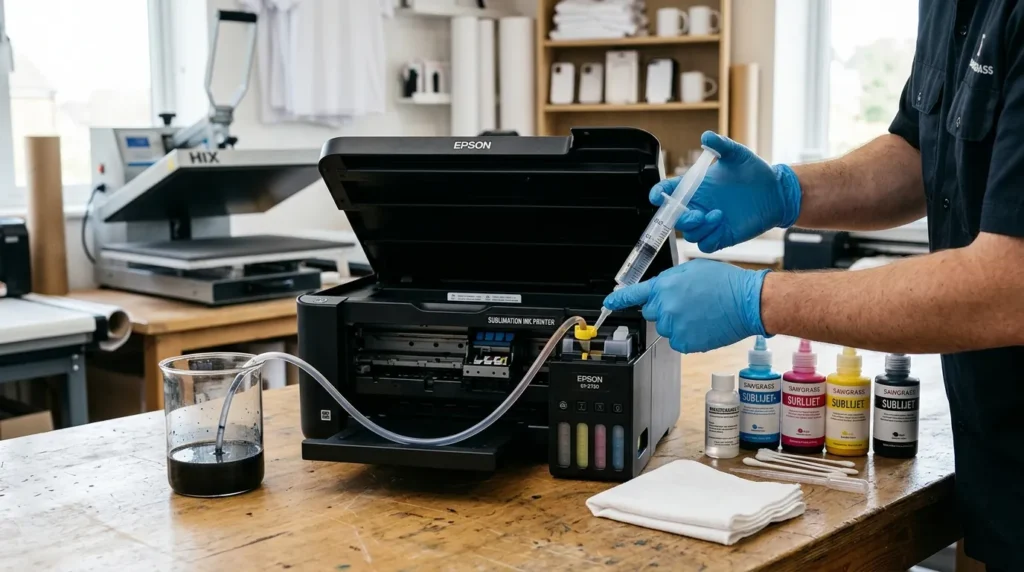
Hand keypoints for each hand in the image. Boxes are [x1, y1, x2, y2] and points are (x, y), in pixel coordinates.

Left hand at [603, 259, 768, 352]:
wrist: (747, 302)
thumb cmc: (725, 283)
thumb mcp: (692, 270)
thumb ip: (670, 281)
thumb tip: (661, 289)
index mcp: (664, 286)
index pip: (634, 294)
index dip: (619, 299)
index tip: (609, 303)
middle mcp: (665, 307)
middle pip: (651, 312)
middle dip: (664, 308)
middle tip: (687, 303)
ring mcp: (674, 327)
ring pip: (666, 328)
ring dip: (677, 323)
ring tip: (700, 313)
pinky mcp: (685, 343)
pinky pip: (678, 341)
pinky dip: (688, 335)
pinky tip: (703, 324)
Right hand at [658, 131, 801, 252]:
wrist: (776, 192)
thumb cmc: (754, 172)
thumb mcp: (737, 155)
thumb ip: (721, 145)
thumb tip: (707, 136)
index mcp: (696, 187)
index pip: (668, 192)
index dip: (658, 194)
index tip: (657, 196)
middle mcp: (699, 206)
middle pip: (675, 218)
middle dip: (681, 218)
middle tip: (697, 213)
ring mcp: (709, 223)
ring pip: (690, 234)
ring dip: (698, 228)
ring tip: (717, 216)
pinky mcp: (722, 236)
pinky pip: (705, 245)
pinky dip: (708, 238)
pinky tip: (721, 224)